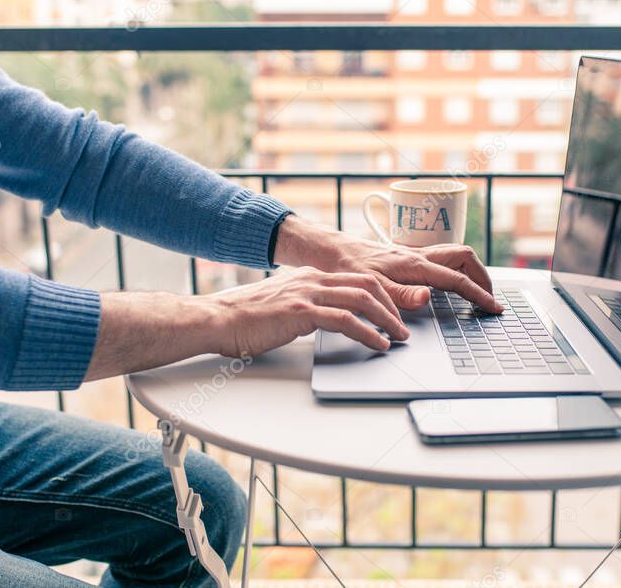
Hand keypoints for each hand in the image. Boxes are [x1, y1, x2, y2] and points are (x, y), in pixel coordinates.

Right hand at [201, 266, 406, 356]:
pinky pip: (346, 321)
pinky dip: (369, 334)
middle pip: (367, 285)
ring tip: (398, 338)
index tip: (393, 313)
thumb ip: (307, 307)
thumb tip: (327, 321)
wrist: (217, 318)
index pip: (357, 279)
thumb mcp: (283, 305)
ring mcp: (308, 293)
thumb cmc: (244, 318)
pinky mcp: (302, 312)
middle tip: (403, 327)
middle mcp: (312, 279)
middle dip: (392, 306)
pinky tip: (378, 345)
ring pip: (362, 300)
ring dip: (387, 320)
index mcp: (309, 276)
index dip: (381, 296)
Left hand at [273, 215, 502, 313]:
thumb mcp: (371, 287)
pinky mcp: (408, 257)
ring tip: (478, 292)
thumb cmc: (347, 268)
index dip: (479, 295)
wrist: (330, 252)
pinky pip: (442, 259)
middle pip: (465, 258)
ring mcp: (415, 254)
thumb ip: (401, 295)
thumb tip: (427, 298)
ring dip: (471, 271)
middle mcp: (418, 255)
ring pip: (455, 255)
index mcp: (414, 264)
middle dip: (483, 277)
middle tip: (490, 297)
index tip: (494, 307)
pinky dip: (455, 270)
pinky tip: (452, 284)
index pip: (458, 279)